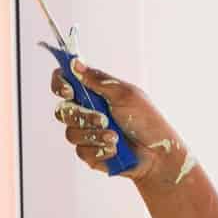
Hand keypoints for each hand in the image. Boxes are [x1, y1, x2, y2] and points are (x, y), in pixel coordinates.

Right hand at [49, 59, 185, 185]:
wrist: (157, 153)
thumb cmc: (146, 120)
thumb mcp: (125, 94)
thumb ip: (98, 80)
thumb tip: (75, 64)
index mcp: (92, 93)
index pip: (64, 82)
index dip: (60, 84)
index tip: (69, 90)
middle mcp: (85, 112)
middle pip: (62, 111)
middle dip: (82, 116)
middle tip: (104, 119)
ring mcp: (86, 134)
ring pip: (71, 133)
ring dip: (94, 134)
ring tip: (115, 137)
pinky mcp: (89, 154)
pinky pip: (82, 151)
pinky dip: (100, 149)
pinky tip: (115, 149)